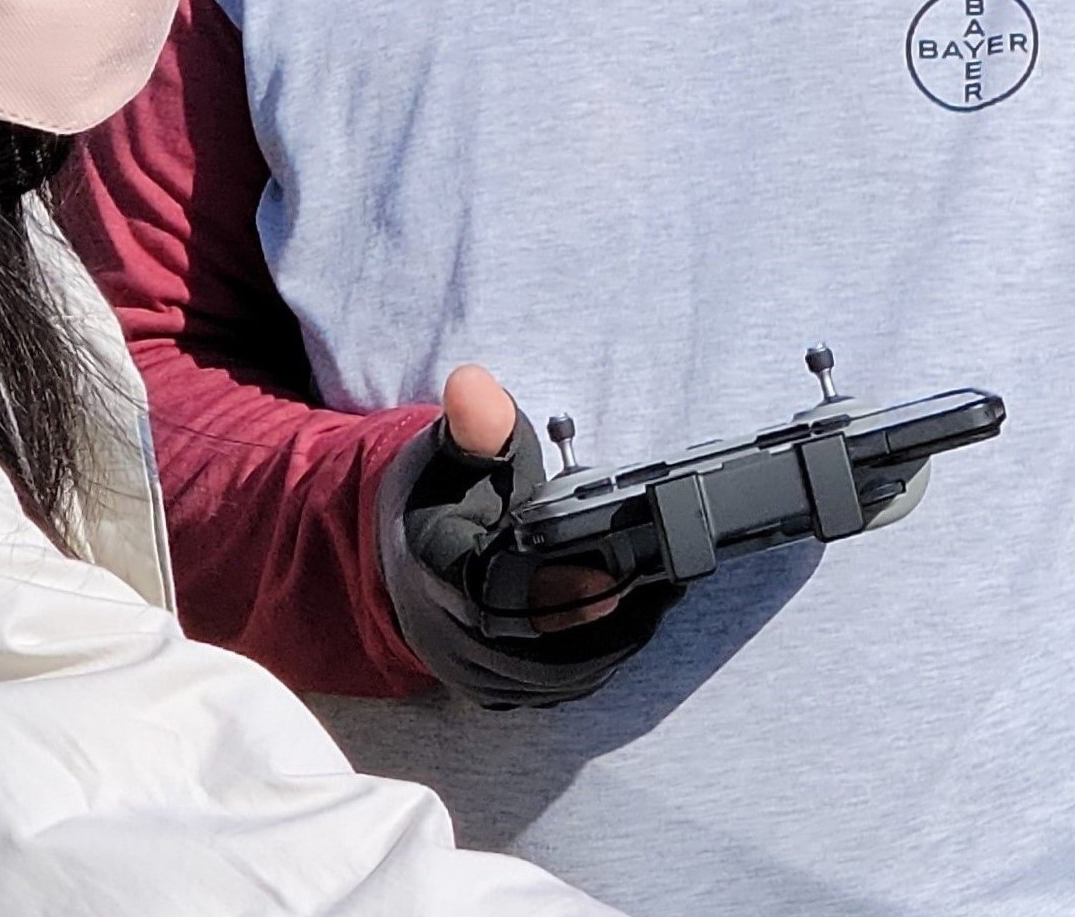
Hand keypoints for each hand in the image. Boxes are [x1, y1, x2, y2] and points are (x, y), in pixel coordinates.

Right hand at [387, 364, 667, 708]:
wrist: (411, 549)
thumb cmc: (448, 492)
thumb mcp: (457, 448)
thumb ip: (477, 423)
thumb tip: (472, 384)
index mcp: (436, 569)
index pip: (494, 593)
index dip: (555, 590)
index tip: (612, 578)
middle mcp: (448, 632)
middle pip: (537, 647)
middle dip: (605, 618)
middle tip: (663, 585)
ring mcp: (471, 670)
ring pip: (552, 676)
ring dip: (609, 642)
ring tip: (657, 599)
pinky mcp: (495, 691)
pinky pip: (554, 689)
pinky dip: (597, 660)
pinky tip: (632, 622)